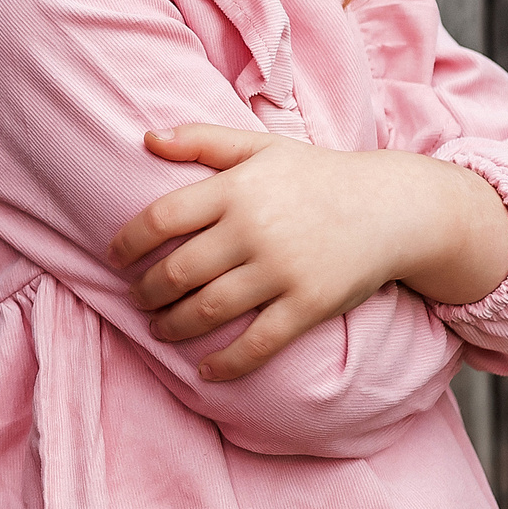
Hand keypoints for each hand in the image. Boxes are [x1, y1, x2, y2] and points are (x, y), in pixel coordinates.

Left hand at [108, 123, 507, 379]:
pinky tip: (205, 370)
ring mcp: (282, 270)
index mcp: (236, 189)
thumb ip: (202, 140)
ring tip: (159, 328)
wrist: (392, 206)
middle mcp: (254, 230)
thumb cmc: (317, 175)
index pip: (162, 218)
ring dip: (173, 326)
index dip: (128, 241)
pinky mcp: (309, 305)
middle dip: (147, 291)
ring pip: (209, 309)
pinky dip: (226, 362)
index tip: (115, 257)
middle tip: (137, 298)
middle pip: (178, 271)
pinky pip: (258, 343)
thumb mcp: (261, 147)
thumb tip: (145, 138)